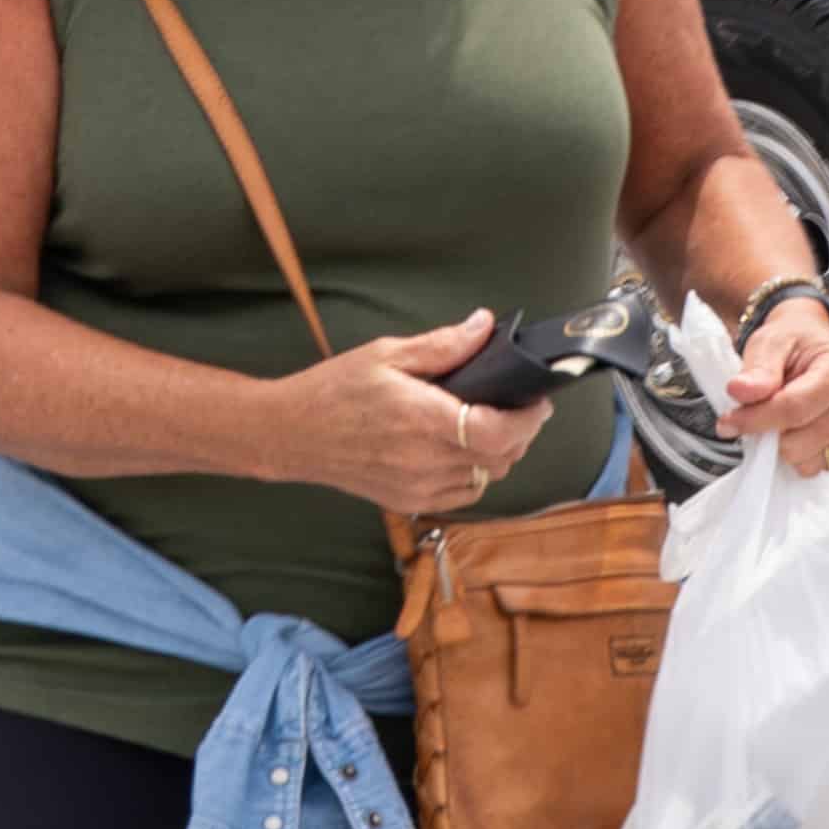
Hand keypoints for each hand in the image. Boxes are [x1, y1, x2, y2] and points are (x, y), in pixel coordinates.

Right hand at [272, 313, 553, 518]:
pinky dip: (475, 473)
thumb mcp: (386, 353)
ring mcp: (418, 488)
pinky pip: (464, 494)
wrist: (292, 434)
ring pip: (486, 478)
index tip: (536, 401)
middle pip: (501, 458)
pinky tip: (461, 449)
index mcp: (420, 419)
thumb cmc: (334, 388)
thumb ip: (442, 345)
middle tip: (517, 406)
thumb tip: (485, 326)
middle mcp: (423, 461)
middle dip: (520, 433)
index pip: (496, 433)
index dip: (527, 420)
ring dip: (499, 454)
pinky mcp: (410, 502)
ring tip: (490, 425)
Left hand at [714, 294, 828, 474]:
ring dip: (787, 448)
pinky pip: (824, 470)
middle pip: (800, 443)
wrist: (821, 348)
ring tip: (788, 421)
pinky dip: (806, 456)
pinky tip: (805, 432)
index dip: (756, 419)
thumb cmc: (796, 344)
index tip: (728, 422)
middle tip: (762, 415)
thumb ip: (758, 368)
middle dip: (770, 434)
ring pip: (810, 463)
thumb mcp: (771, 342)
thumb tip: (740, 392)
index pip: (794, 408)